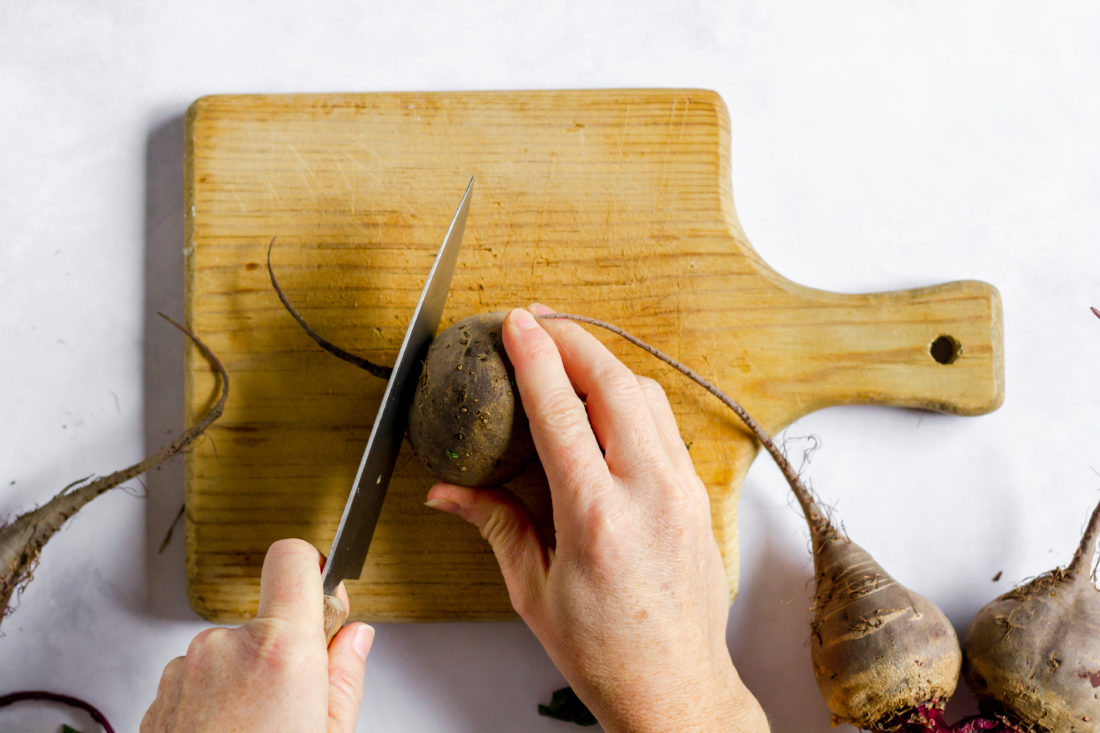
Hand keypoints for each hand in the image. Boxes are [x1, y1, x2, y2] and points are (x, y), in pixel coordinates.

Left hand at [142, 538, 374, 731]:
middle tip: (296, 704)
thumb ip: (345, 674)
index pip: (293, 557)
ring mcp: (185, 671)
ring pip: (230, 653)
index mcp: (280, 647)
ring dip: (245, 680)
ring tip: (258, 732)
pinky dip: (215, 703)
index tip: (324, 597)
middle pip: (266, 617)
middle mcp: (226, 646)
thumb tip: (355, 637)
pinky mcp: (159, 698)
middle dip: (284, 650)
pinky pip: (199, 680)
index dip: (314, 569)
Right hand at [425, 306, 768, 731]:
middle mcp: (648, 493)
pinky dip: (632, 396)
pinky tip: (606, 400)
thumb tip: (445, 491)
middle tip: (539, 321)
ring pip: (647, 395)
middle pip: (614, 382)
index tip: (515, 323)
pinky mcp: (697, 495)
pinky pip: (665, 424)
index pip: (559, 411)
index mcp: (596, 517)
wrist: (676, 685)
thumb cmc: (604, 650)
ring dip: (606, 362)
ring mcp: (681, 490)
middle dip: (574, 338)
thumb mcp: (533, 590)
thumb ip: (493, 524)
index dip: (534, 356)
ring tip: (568, 352)